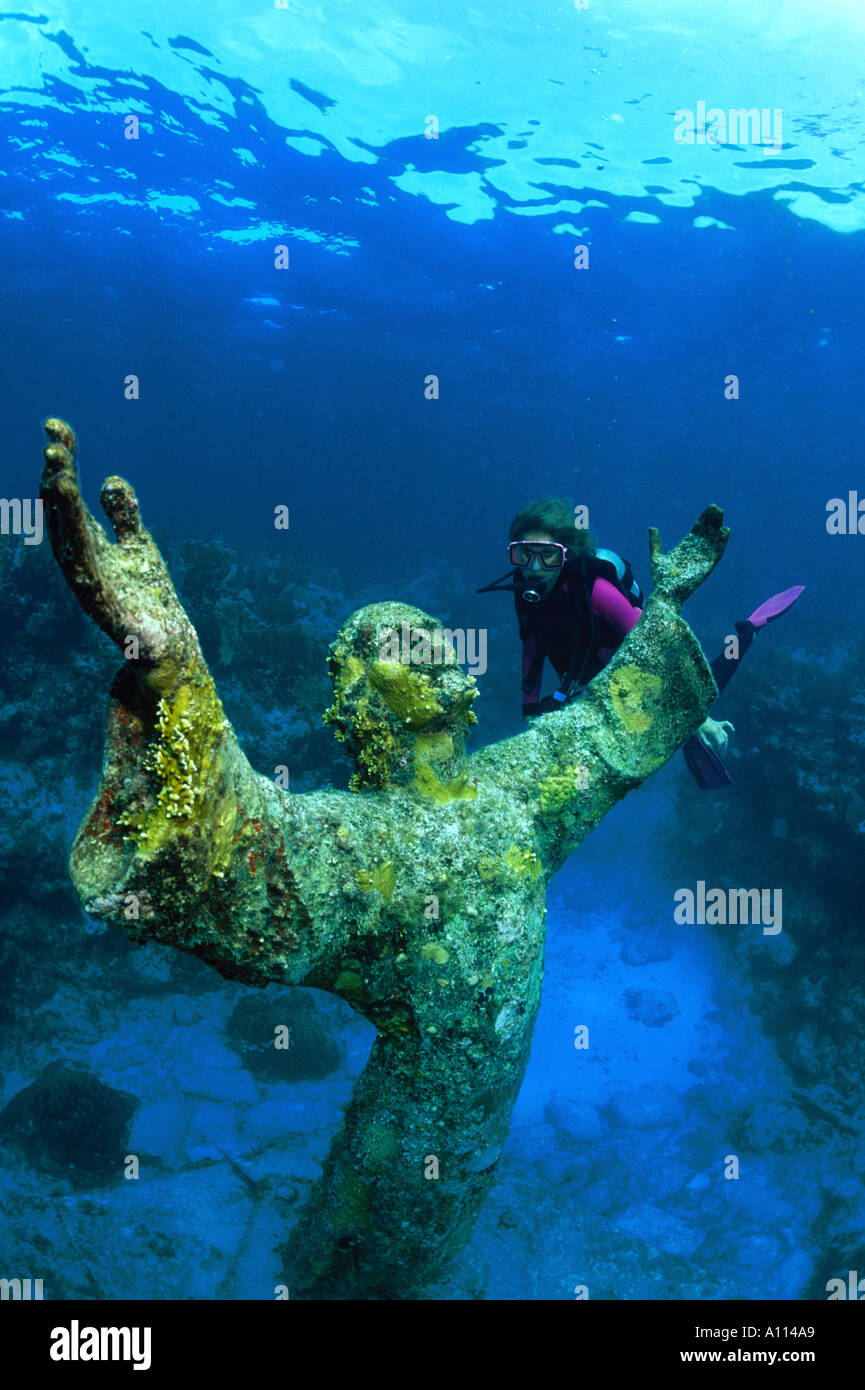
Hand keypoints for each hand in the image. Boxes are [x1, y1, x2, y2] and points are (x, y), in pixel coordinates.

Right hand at [40, 417, 197, 691]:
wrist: (167, 641)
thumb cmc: (148, 595)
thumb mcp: (138, 543)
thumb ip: (124, 513)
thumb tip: (110, 478)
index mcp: (87, 541)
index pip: (69, 493)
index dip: (63, 460)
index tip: (55, 425)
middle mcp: (80, 558)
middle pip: (63, 513)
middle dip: (56, 479)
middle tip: (53, 445)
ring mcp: (88, 581)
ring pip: (69, 540)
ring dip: (63, 509)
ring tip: (60, 475)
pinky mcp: (102, 604)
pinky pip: (87, 572)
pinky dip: (80, 547)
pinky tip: (77, 526)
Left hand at [648, 505, 729, 610]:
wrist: (666, 592)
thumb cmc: (661, 578)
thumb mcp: (656, 556)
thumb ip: (655, 542)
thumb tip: (652, 527)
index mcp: (685, 548)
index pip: (697, 531)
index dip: (703, 520)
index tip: (708, 508)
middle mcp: (695, 552)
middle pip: (706, 532)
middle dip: (711, 520)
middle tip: (715, 507)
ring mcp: (702, 558)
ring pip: (713, 539)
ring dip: (717, 527)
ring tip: (720, 513)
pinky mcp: (707, 566)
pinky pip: (717, 552)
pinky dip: (722, 542)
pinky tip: (725, 531)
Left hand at [698, 716, 734, 752]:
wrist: (700, 718)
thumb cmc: (700, 727)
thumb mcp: (701, 736)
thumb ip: (706, 742)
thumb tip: (711, 747)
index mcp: (714, 733)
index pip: (720, 742)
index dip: (718, 747)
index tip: (715, 749)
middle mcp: (718, 729)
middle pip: (723, 740)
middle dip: (722, 746)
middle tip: (719, 750)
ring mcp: (719, 726)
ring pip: (725, 735)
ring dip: (725, 740)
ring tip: (724, 745)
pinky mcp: (719, 723)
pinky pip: (726, 724)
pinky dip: (730, 726)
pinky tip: (733, 729)